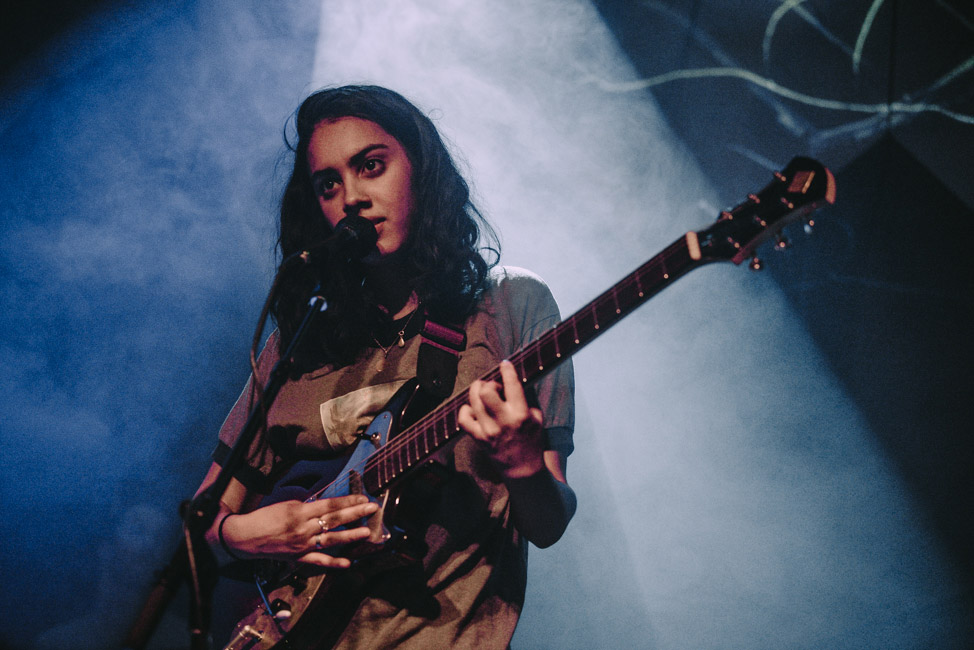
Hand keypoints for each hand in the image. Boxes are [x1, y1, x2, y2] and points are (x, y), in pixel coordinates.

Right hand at [221, 495, 378, 567]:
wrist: (245, 537)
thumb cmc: (265, 516)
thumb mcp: (287, 503)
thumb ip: (308, 504)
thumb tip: (327, 504)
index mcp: (300, 512)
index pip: (330, 505)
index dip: (348, 501)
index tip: (363, 498)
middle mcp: (303, 529)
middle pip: (334, 520)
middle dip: (355, 513)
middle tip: (373, 509)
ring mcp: (302, 545)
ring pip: (330, 540)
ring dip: (350, 536)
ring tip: (367, 532)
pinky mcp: (298, 557)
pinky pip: (319, 561)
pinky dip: (334, 563)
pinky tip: (348, 563)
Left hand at [458, 360, 545, 478]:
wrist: (523, 469)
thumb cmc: (532, 441)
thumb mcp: (537, 419)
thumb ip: (525, 400)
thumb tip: (511, 381)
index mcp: (522, 414)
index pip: (512, 385)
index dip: (507, 370)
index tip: (505, 364)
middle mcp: (504, 421)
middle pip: (486, 391)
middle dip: (487, 383)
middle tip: (492, 387)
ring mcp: (489, 431)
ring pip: (473, 401)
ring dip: (476, 392)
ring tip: (482, 394)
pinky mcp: (479, 439)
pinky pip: (463, 419)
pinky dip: (465, 410)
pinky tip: (473, 410)